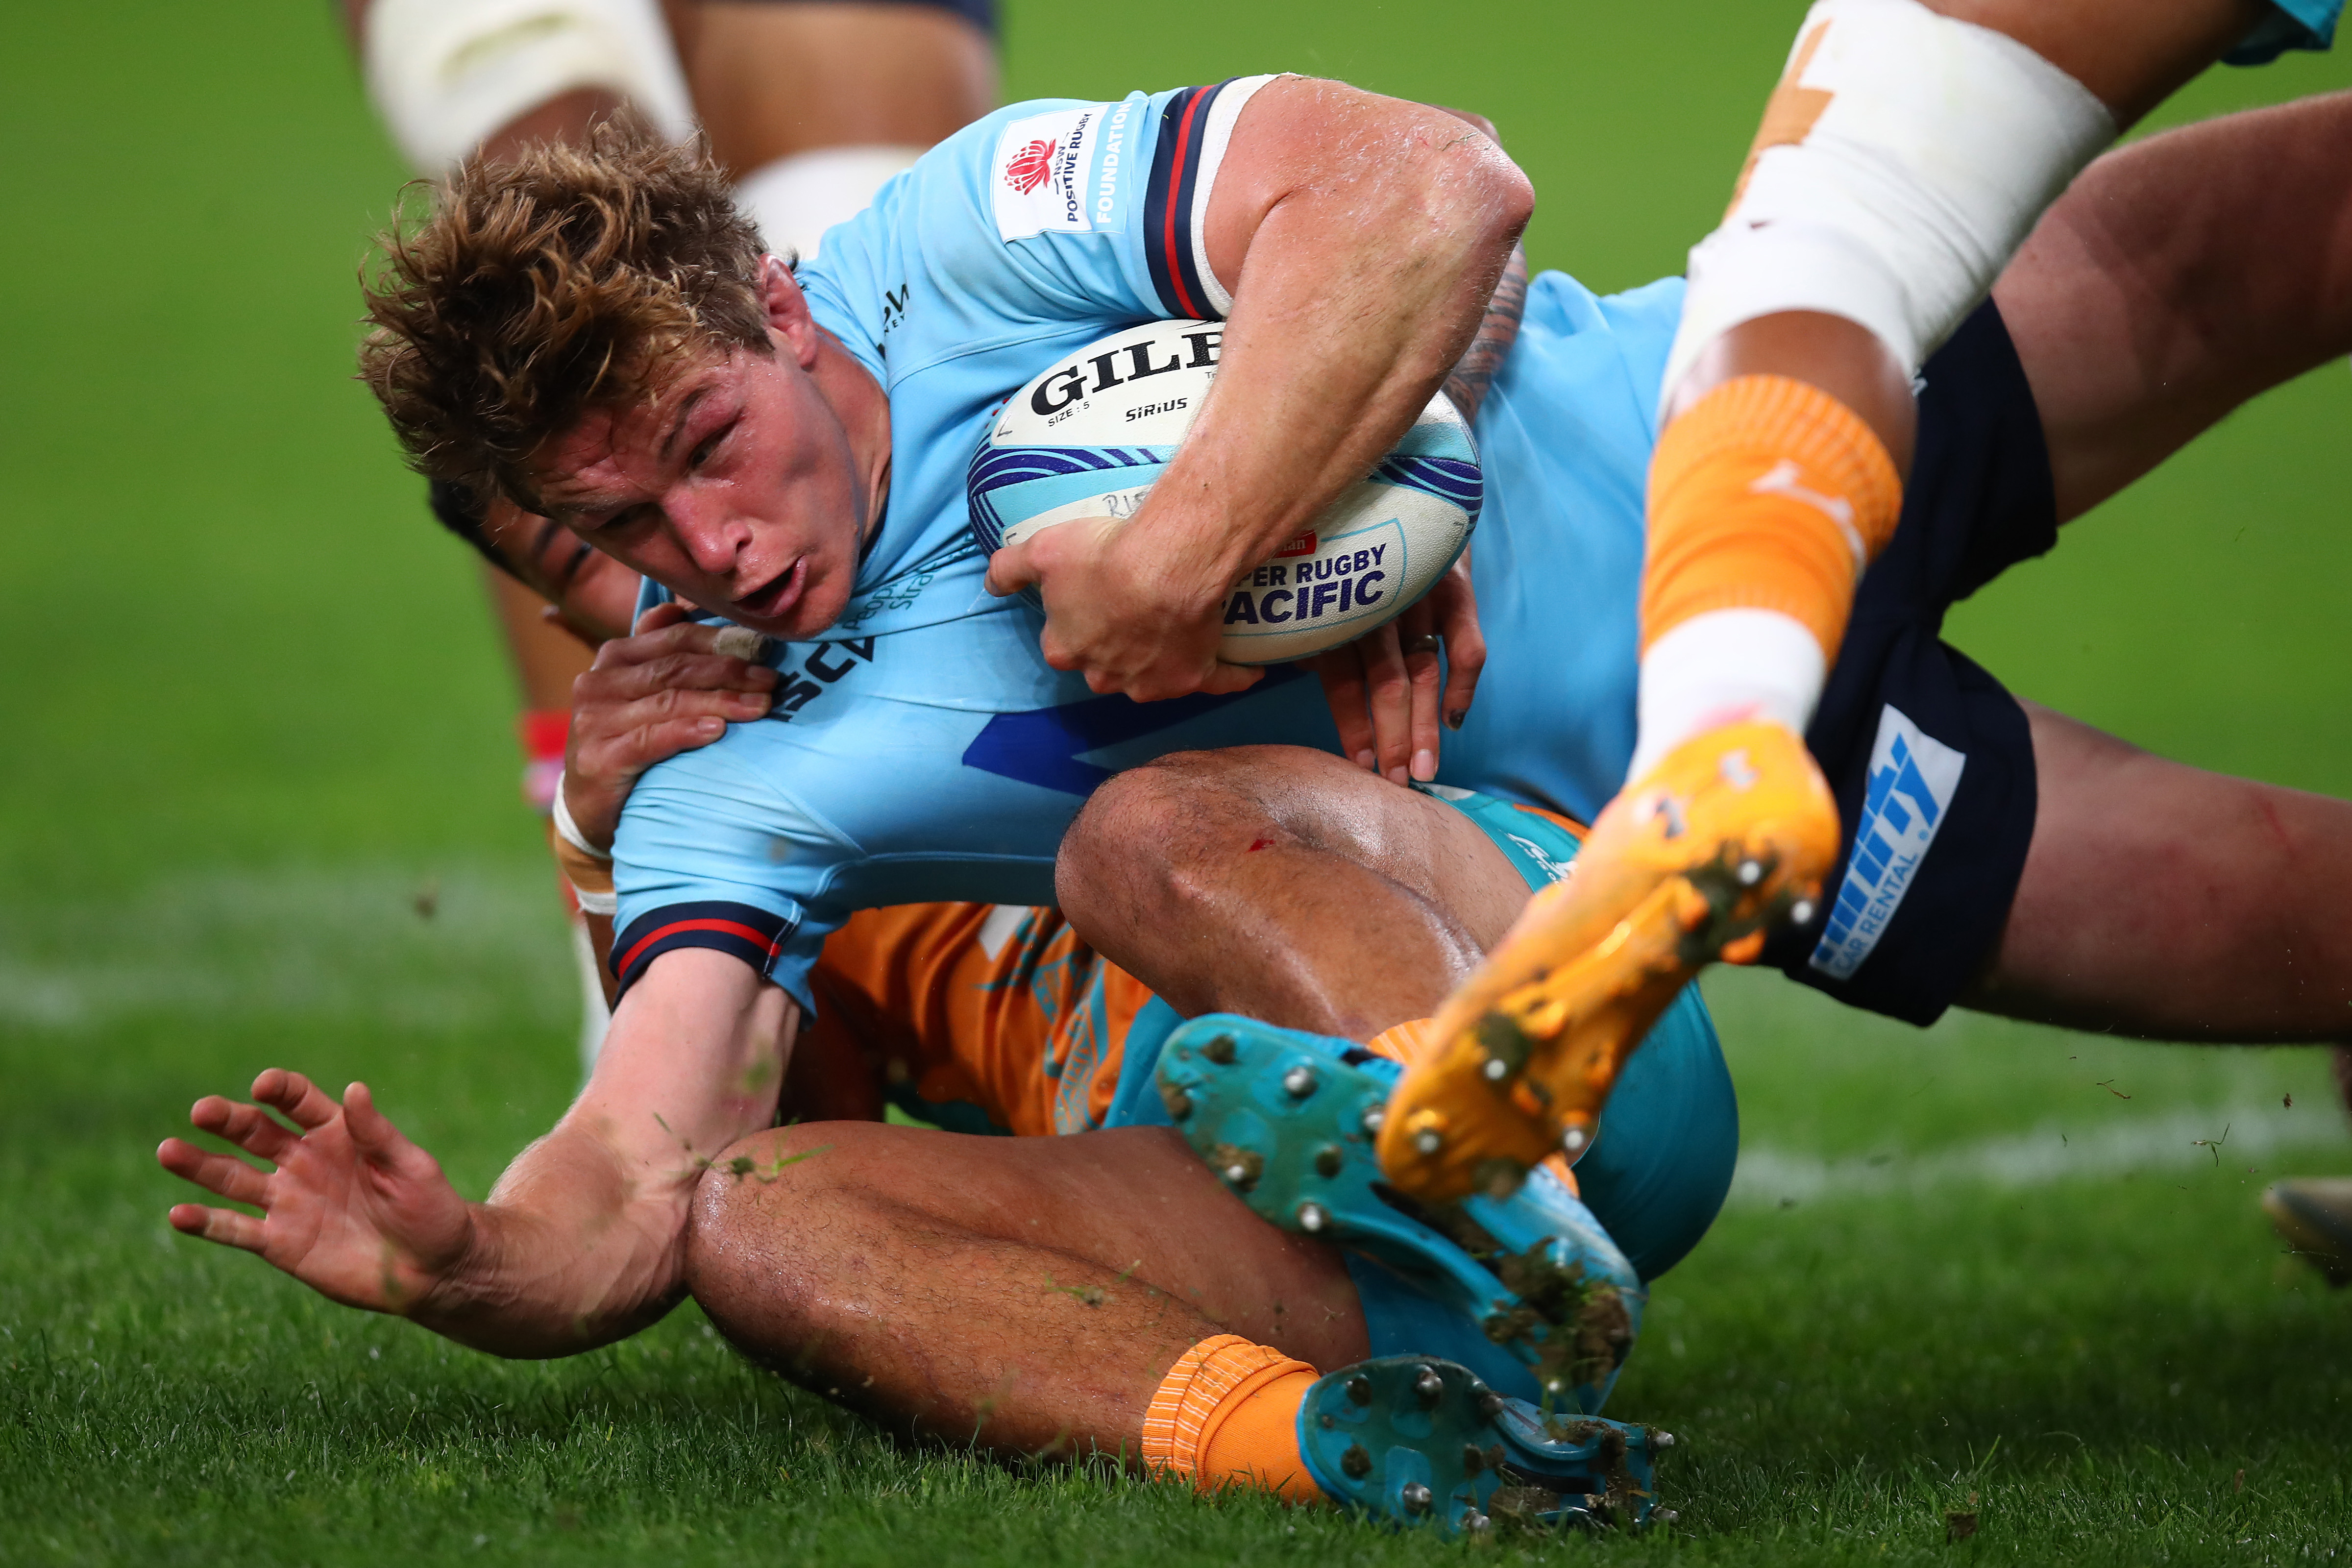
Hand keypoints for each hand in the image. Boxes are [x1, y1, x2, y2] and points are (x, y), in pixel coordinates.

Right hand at [158, 1071, 474, 1317]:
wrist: (432, 1268)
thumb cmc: (430, 1209)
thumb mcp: (411, 1167)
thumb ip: (378, 1134)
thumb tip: (355, 1088)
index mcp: (337, 1133)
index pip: (298, 1102)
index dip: (281, 1090)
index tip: (265, 1086)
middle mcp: (303, 1161)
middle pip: (256, 1133)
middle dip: (228, 1120)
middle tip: (202, 1111)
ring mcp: (287, 1201)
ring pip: (233, 1178)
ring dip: (200, 1165)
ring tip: (168, 1151)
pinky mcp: (279, 1242)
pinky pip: (236, 1230)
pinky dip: (207, 1223)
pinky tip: (178, 1214)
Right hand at [562, 601, 777, 849]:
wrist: (589, 808)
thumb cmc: (626, 742)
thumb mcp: (640, 692)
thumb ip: (658, 652)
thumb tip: (679, 607)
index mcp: (614, 658)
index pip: (676, 638)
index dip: (722, 641)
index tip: (766, 648)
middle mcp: (598, 683)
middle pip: (676, 669)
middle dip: (730, 672)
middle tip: (772, 681)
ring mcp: (594, 721)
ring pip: (669, 702)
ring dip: (720, 702)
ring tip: (760, 707)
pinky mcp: (599, 759)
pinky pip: (650, 739)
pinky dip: (686, 732)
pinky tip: (717, 731)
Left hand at [984, 517, 1262, 701]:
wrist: (1166, 564)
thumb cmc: (1102, 553)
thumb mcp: (1041, 550)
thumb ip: (1007, 567)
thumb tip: (988, 583)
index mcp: (1067, 649)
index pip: (1062, 642)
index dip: (1074, 620)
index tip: (1090, 595)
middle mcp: (1106, 675)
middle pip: (1106, 664)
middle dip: (1116, 644)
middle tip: (1135, 606)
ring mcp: (1153, 682)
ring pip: (1155, 676)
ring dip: (1165, 660)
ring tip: (1181, 631)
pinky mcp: (1196, 677)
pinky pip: (1218, 682)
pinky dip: (1232, 677)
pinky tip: (1248, 670)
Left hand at [1309, 554, 1486, 783]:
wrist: (1400, 485)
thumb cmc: (1341, 544)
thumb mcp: (1313, 576)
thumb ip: (1304, 621)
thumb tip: (1287, 665)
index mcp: (1338, 605)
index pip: (1344, 676)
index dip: (1353, 722)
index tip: (1360, 765)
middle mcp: (1380, 603)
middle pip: (1388, 681)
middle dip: (1393, 736)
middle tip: (1398, 780)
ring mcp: (1422, 596)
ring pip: (1424, 671)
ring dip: (1425, 723)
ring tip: (1424, 768)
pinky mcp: (1456, 587)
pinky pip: (1466, 645)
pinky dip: (1462, 683)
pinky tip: (1454, 720)